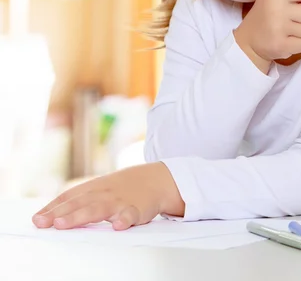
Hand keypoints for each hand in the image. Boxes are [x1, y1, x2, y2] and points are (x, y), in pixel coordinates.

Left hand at [31, 162, 183, 230]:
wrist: (158, 179)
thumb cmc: (126, 187)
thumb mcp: (103, 188)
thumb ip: (81, 200)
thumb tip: (52, 216)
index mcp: (95, 188)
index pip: (70, 197)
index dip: (53, 208)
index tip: (37, 220)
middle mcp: (104, 193)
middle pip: (79, 203)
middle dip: (60, 213)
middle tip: (44, 223)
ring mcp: (120, 201)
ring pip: (98, 209)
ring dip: (80, 216)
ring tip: (63, 224)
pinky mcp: (137, 209)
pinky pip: (130, 215)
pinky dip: (124, 220)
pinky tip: (117, 226)